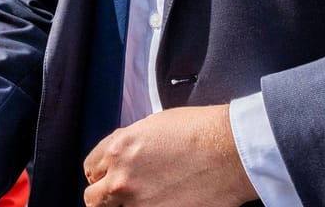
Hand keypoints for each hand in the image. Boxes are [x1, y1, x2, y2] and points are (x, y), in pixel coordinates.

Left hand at [81, 104, 255, 206]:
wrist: (232, 150)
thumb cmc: (202, 131)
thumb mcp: (154, 126)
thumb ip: (131, 145)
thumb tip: (126, 157)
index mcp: (119, 149)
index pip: (91, 168)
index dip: (102, 173)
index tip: (109, 177)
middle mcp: (122, 178)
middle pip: (94, 198)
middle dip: (105, 196)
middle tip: (119, 195)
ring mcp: (139, 203)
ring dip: (125, 206)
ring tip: (144, 199)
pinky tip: (166, 202)